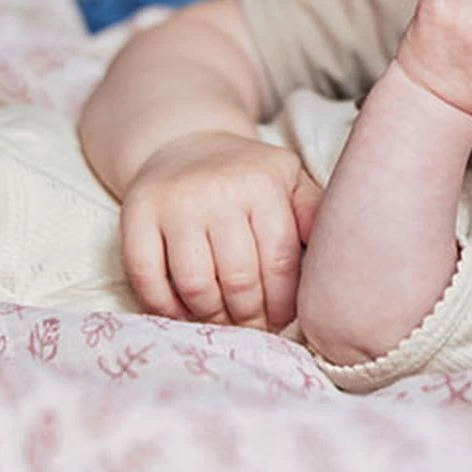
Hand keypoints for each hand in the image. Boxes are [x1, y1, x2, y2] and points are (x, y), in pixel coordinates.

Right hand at [120, 131, 322, 330]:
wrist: (187, 142)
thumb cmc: (248, 174)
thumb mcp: (289, 178)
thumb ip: (313, 212)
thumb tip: (335, 256)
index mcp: (264, 183)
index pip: (279, 261)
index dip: (284, 302)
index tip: (284, 320)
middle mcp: (218, 191)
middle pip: (238, 279)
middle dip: (250, 317)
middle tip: (254, 329)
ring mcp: (175, 203)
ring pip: (195, 285)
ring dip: (211, 317)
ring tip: (224, 322)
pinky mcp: (136, 214)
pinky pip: (147, 278)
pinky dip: (165, 307)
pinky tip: (183, 311)